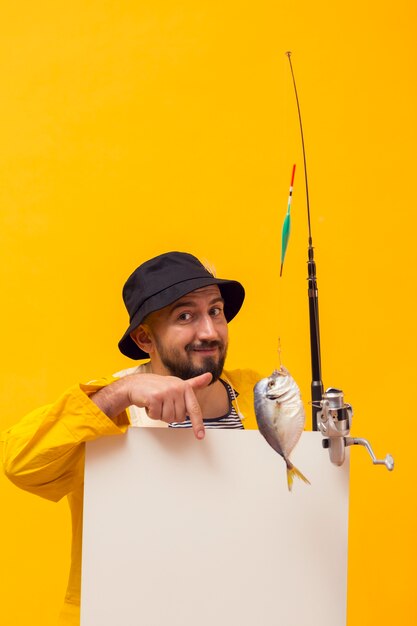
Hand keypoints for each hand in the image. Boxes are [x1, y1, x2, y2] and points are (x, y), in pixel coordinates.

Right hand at [92, 372, 211, 439]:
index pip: (194, 409)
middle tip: (163, 405)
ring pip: (168, 418)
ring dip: (160, 415)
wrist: (135, 384)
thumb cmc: (157, 386)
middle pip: (179, 418)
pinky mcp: (154, 397)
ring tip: (156, 404)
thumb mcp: (177, 384)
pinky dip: (152, 414)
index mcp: (185, 387)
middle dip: (170, 415)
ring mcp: (166, 392)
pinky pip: (157, 416)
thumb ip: (194, 383)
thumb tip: (209, 376)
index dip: (198, 424)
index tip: (200, 436)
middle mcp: (177, 388)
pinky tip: (149, 404)